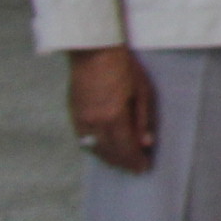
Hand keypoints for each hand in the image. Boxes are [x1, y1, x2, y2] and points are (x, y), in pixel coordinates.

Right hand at [67, 46, 156, 172]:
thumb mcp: (143, 91)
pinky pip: (83, 140)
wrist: (94, 51)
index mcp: (114, 117)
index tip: (144, 168)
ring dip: (109, 158)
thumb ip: (144, 120)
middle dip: (123, 163)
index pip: (126, 148)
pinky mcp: (73, 114)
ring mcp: (81, 119)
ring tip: (122, 162)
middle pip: (109, 152)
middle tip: (135, 169)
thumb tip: (147, 144)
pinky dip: (95, 148)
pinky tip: (104, 149)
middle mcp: (94, 122)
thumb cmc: (124, 67)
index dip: (135, 161)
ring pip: (94, 148)